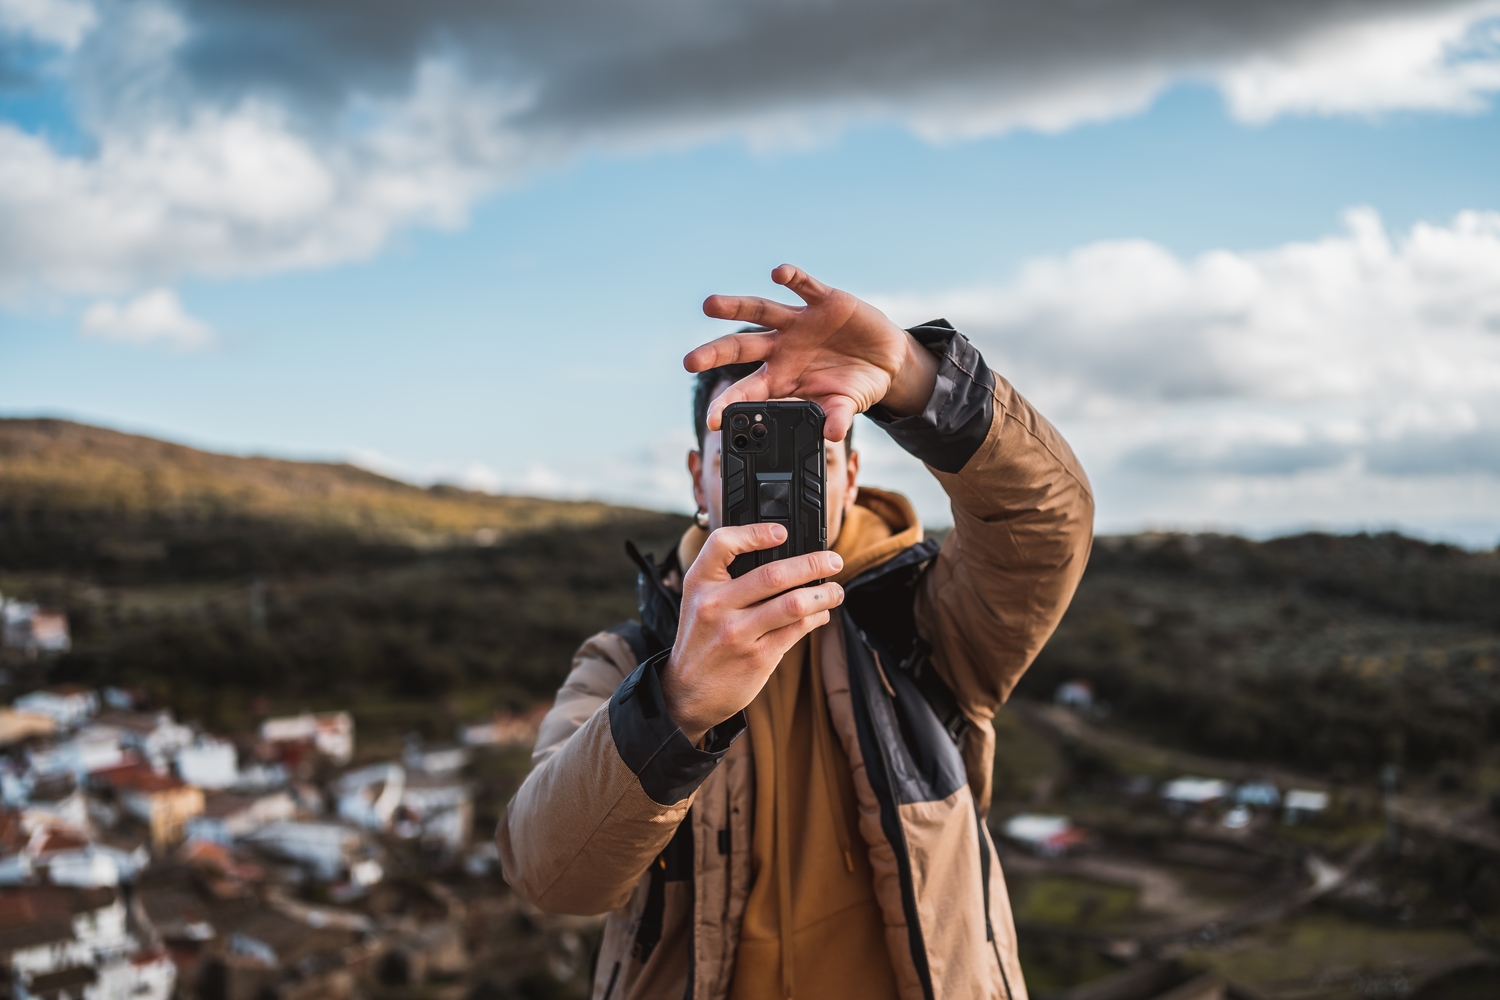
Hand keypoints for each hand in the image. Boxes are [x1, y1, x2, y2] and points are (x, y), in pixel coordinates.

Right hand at [660, 523, 844, 743]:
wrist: (687, 692)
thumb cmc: (701, 639)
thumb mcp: (699, 601)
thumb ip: (728, 578)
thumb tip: (785, 557)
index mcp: (699, 583)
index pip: (723, 543)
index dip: (756, 532)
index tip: (783, 533)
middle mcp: (716, 605)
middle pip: (774, 575)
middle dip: (813, 564)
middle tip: (833, 560)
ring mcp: (737, 633)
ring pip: (794, 604)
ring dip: (824, 595)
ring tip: (835, 591)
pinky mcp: (757, 657)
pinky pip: (797, 630)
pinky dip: (816, 618)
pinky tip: (820, 614)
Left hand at [689, 265, 938, 440]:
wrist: (885, 360)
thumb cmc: (856, 385)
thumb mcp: (846, 404)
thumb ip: (836, 416)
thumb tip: (833, 435)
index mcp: (781, 378)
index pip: (747, 391)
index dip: (729, 404)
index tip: (713, 420)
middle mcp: (781, 347)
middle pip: (739, 348)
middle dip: (713, 354)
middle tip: (689, 362)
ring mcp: (798, 322)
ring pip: (759, 310)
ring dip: (735, 307)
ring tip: (710, 305)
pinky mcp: (823, 300)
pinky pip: (804, 286)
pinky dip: (792, 278)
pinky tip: (779, 273)